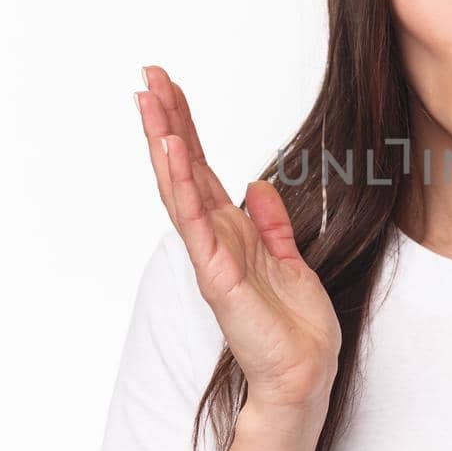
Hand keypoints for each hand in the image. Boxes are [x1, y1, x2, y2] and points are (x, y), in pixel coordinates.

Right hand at [135, 65, 341, 418]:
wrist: (304, 374)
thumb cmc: (295, 327)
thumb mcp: (290, 260)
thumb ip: (271, 224)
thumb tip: (256, 185)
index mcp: (231, 232)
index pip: (202, 169)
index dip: (186, 127)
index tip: (170, 87)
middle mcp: (215, 239)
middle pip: (184, 170)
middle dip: (167, 122)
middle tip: (147, 76)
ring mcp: (211, 256)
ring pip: (180, 190)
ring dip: (165, 143)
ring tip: (150, 102)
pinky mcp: (217, 276)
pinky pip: (196, 224)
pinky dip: (183, 186)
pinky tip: (174, 152)